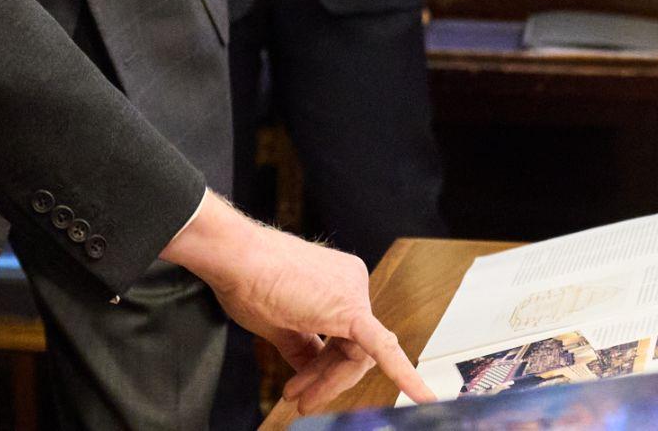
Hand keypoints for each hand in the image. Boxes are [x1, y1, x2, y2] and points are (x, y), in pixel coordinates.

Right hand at [161, 191, 435, 410]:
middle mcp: (352, 283)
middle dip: (326, 378)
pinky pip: (381, 347)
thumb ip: (302, 348)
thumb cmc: (248, 280)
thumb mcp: (280, 322)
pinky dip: (404, 375)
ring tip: (301, 398)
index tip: (301, 386)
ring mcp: (355, 292)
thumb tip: (311, 371)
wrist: (235, 258)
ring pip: (356, 354)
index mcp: (338, 282)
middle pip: (352, 348)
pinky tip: (422, 397)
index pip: (342, 337)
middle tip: (300, 399)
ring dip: (329, 382)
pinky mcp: (351, 308)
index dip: (322, 367)